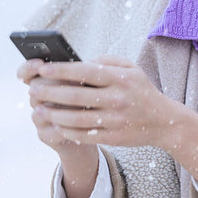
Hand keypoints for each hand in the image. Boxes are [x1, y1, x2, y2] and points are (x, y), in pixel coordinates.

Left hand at [26, 55, 174, 148]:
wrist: (164, 121)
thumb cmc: (142, 91)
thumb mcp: (131, 68)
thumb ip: (107, 61)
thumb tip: (81, 61)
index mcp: (119, 78)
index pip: (84, 71)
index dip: (60, 70)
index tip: (42, 69)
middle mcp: (116, 98)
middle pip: (74, 95)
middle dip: (49, 92)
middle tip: (33, 89)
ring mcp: (114, 119)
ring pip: (74, 118)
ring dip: (53, 114)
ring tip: (40, 109)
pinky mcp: (112, 137)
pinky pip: (82, 134)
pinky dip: (66, 130)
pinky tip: (56, 125)